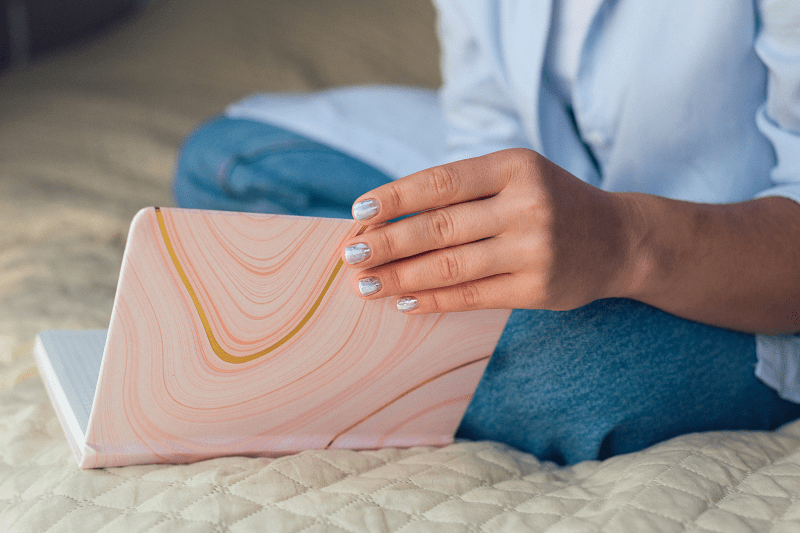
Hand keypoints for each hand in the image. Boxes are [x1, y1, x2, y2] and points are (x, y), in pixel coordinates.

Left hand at [340, 149, 633, 312]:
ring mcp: (534, 249)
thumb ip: (462, 189)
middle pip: (438, 227)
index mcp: (515, 167)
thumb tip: (386, 216)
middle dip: (386, 243)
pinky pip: (471, 295)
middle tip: (349, 255)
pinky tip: (404, 302)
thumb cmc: (550, 201)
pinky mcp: (538, 288)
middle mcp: (527, 205)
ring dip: (400, 277)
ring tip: (366, 284)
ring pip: (450, 266)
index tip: (357, 212)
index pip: (440, 182)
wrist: (619, 239)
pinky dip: (432, 300)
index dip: (393, 198)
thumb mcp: (515, 177)